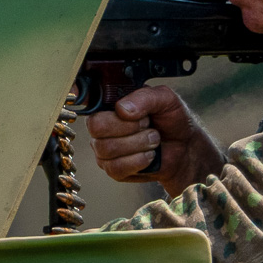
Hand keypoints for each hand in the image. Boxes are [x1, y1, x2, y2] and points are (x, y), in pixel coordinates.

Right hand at [84, 85, 222, 195]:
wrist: (185, 148)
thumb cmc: (172, 121)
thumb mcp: (166, 100)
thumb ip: (145, 97)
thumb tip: (123, 109)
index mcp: (111, 102)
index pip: (87, 97)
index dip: (78, 94)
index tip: (80, 93)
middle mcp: (102, 124)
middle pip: (96, 126)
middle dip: (129, 127)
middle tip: (148, 124)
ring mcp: (104, 148)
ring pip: (107, 148)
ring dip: (138, 144)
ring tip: (153, 139)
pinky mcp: (113, 169)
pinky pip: (116, 167)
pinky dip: (138, 160)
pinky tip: (149, 155)